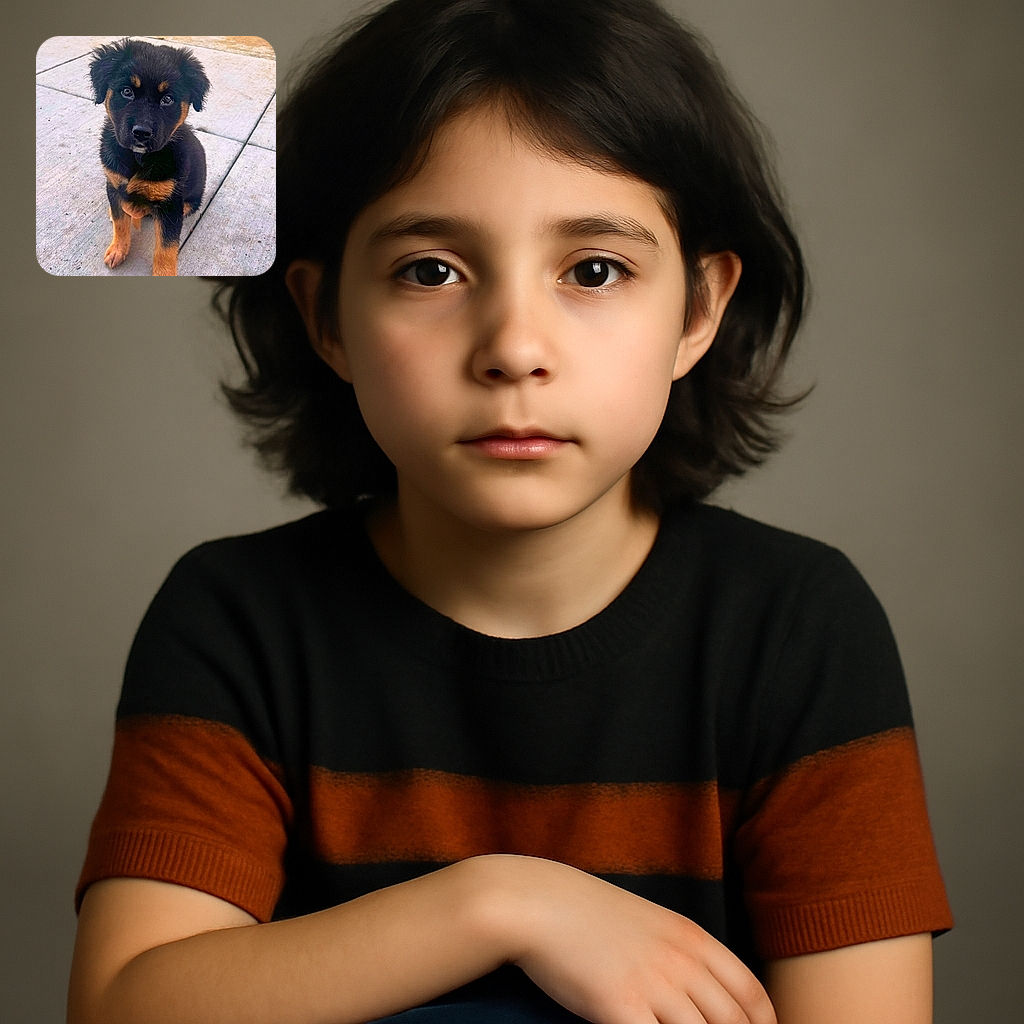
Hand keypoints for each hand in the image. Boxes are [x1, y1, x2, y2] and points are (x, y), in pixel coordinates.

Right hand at [477, 855, 775, 1023]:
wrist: (538, 902)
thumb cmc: (586, 913)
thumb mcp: (647, 920)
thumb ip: (680, 952)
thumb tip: (705, 989)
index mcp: (691, 937)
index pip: (751, 992)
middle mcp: (681, 961)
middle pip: (734, 1022)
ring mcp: (652, 985)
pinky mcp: (620, 1007)